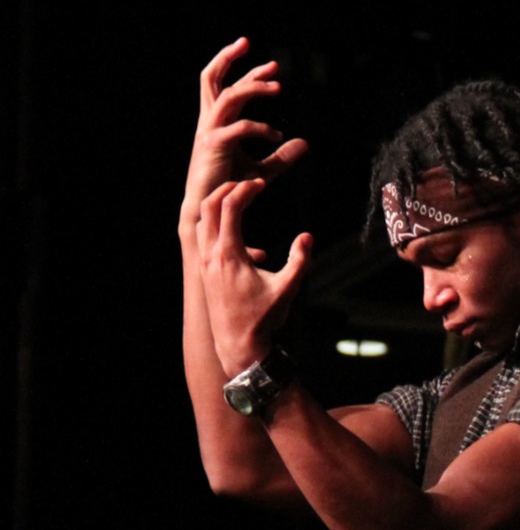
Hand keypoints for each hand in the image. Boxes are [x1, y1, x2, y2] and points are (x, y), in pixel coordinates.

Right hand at [182, 40, 307, 228]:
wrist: (210, 211)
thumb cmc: (232, 189)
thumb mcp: (264, 170)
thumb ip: (282, 156)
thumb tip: (304, 143)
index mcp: (216, 122)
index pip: (224, 85)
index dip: (243, 70)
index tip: (270, 63)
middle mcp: (208, 122)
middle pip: (212, 80)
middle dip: (232, 60)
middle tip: (262, 54)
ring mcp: (208, 132)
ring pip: (226, 97)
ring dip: (252, 88)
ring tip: (278, 87)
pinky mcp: (212, 147)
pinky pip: (236, 128)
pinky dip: (258, 128)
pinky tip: (277, 136)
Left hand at [197, 179, 312, 373]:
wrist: (239, 345)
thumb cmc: (264, 319)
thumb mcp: (288, 289)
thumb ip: (300, 260)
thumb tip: (307, 236)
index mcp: (228, 254)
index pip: (229, 207)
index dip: (245, 190)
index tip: (261, 183)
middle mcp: (210, 255)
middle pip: (208, 206)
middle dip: (227, 189)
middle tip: (247, 184)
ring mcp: (204, 263)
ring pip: (202, 220)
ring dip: (218, 205)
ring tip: (239, 200)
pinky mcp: (205, 271)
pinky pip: (204, 237)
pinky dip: (216, 224)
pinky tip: (240, 235)